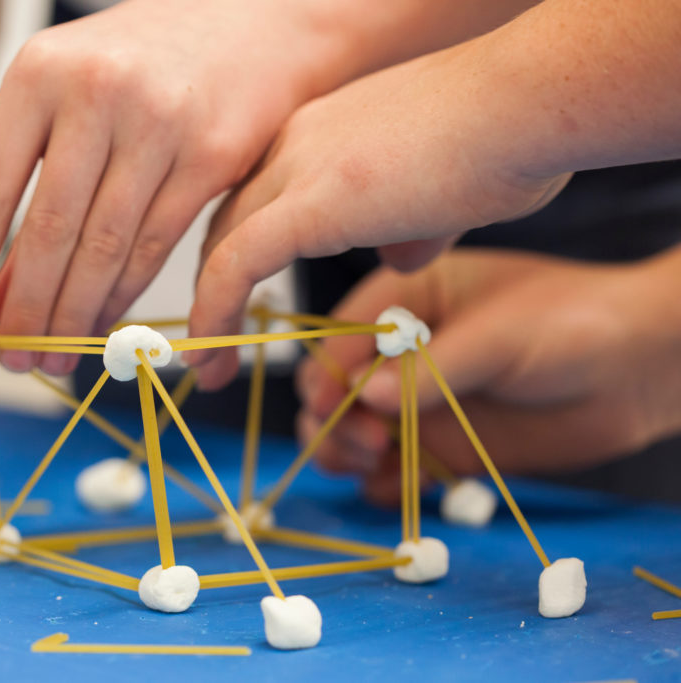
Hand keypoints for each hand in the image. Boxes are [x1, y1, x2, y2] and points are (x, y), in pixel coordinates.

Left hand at [0, 0, 353, 374]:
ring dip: (75, 315)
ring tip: (54, 356)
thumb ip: (29, 183)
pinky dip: (125, 295)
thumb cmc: (143, 65)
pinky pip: (156, 246)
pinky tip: (103, 324)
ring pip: (105, 247)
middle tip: (13, 359)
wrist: (250, 24)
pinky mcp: (212, 156)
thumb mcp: (69, 98)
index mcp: (40, 72)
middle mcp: (97, 92)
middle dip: (26, 309)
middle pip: (50, 230)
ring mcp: (160, 123)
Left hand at [188, 43, 570, 388]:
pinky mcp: (308, 202)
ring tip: (209, 372)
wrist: (530, 106)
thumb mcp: (446, 196)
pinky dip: (216, 312)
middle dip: (215, 289)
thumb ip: (410, 226)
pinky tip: (213, 351)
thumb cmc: (510, 140)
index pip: (258, 200)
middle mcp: (296, 141)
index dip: (243, 256)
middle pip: (228, 223)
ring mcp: (296, 165)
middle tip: (213, 347)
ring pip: (221, 245)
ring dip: (209, 314)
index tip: (240, 307)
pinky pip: (235, 265)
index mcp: (322, 134)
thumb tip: (398, 255)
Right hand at [295, 248, 680, 505]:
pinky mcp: (441, 447)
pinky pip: (392, 472)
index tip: (330, 405)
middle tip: (369, 443)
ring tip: (375, 462)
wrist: (639, 370)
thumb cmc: (573, 324)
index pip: (340, 336)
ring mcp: (418, 403)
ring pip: (350, 433)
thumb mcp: (499, 335)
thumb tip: (363, 395)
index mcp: (406, 302)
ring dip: (346, 452)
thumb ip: (431, 367)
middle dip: (333, 419)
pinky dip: (385, 485)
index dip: (326, 371)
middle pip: (332, 390)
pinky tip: (409, 486)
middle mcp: (400, 354)